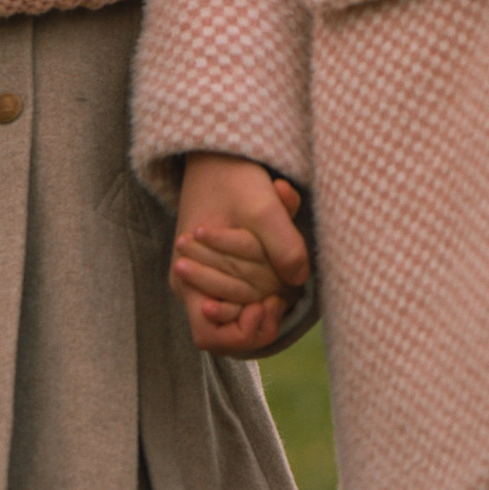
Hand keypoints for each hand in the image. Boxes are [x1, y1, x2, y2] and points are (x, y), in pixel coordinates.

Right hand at [170, 157, 308, 356]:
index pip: (210, 337)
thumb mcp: (262, 206)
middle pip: (232, 325)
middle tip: (283, 293)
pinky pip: (249, 290)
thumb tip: (300, 281)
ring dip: (269, 293)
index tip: (267, 304)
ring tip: (286, 273)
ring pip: (244, 307)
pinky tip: (284, 262)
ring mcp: (209, 276)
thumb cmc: (233, 177)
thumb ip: (283, 245)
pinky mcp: (226, 266)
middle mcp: (194, 285)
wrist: (222, 152)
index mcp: (188, 279)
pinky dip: (270, 279)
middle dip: (263, 311)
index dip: (241, 333)